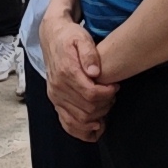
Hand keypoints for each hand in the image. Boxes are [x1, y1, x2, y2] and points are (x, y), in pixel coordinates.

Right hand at [43, 10, 111, 135]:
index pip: (90, 94)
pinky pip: (66, 123)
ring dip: (96, 118)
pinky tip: (95, 128)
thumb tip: (94, 72)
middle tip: (112, 96)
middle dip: (104, 106)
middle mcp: (58, 87)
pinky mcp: (55, 101)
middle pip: (86, 110)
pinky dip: (81, 130)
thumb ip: (89, 53)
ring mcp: (55, 96)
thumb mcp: (82, 38)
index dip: (107, 95)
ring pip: (78, 120)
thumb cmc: (69, 37)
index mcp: (66, 72)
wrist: (52, 37)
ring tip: (106, 108)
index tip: (115, 87)